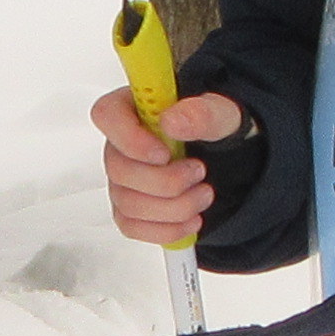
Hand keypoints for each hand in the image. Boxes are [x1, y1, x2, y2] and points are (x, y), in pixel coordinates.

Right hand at [94, 82, 241, 247]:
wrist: (227, 156)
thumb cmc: (216, 128)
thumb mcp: (223, 114)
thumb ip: (203, 113)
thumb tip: (172, 121)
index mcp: (135, 106)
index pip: (107, 115)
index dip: (130, 140)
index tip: (164, 154)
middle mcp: (121, 142)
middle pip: (119, 170)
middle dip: (166, 181)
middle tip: (199, 172)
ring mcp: (122, 178)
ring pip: (128, 203)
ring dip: (174, 207)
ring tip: (204, 194)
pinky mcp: (129, 207)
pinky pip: (132, 227)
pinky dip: (166, 229)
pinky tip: (191, 219)